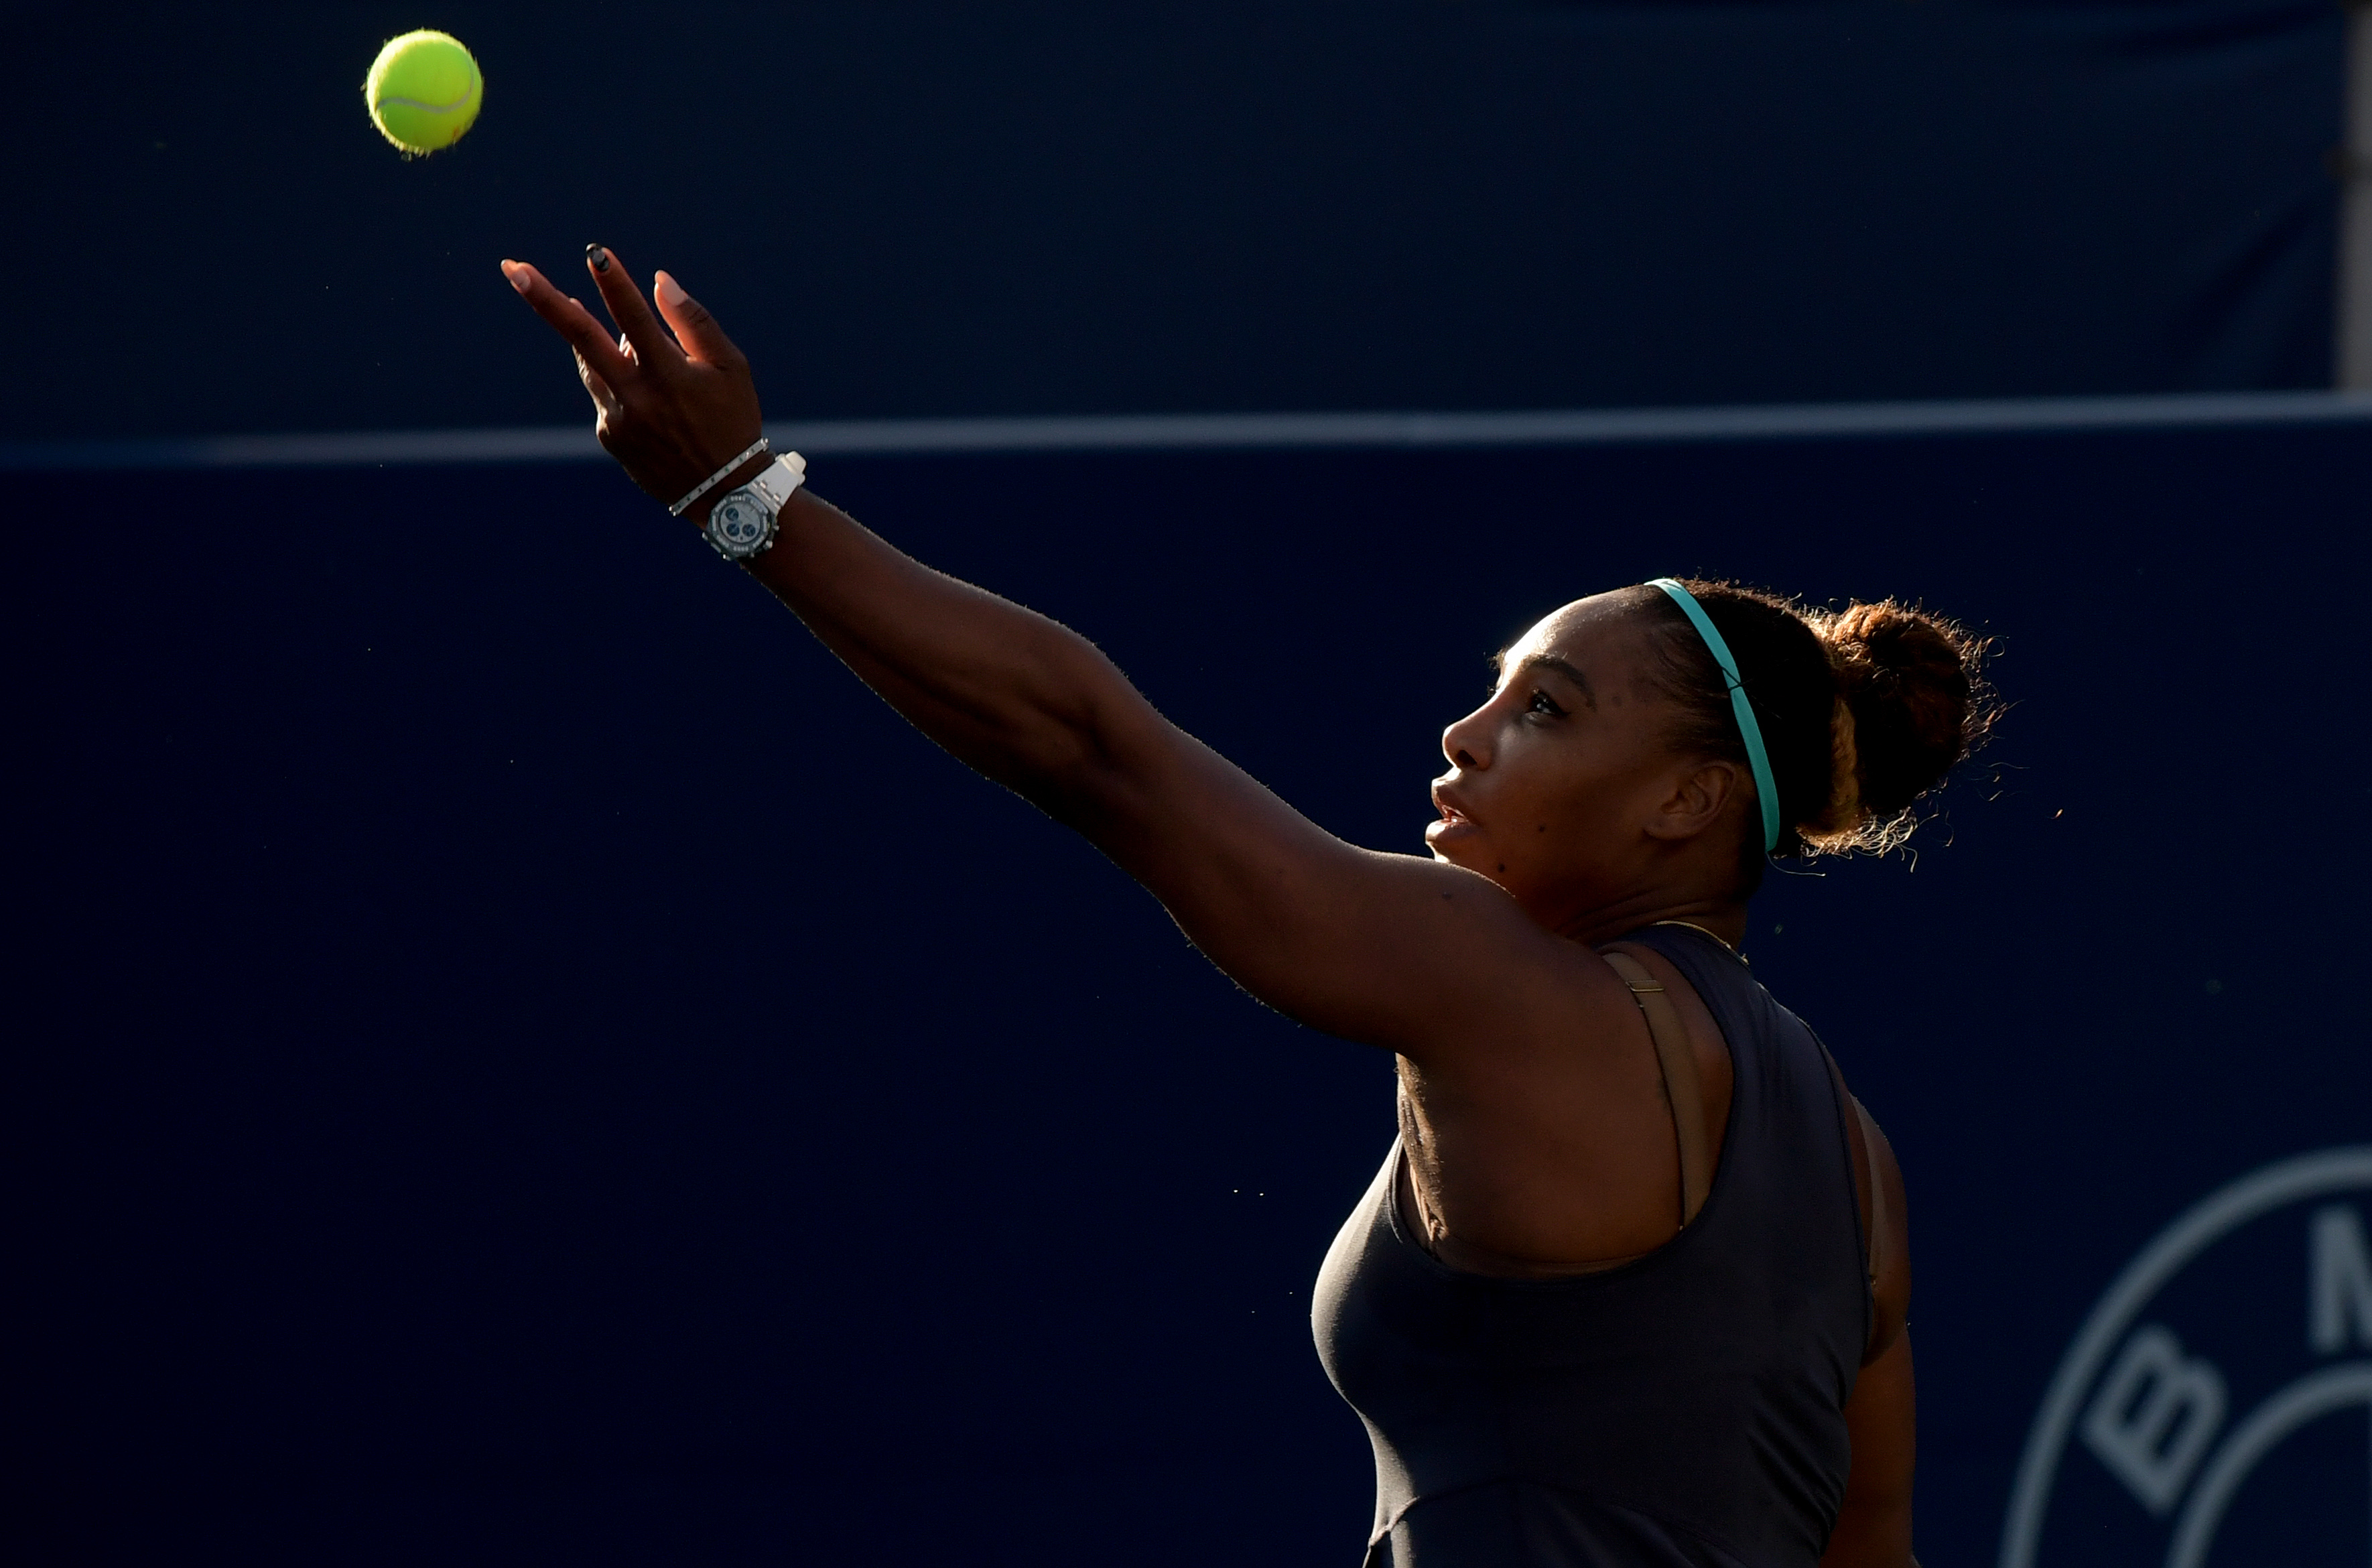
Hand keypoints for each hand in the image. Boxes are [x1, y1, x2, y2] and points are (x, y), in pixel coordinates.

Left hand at [500, 246, 763, 515]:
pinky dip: (619, 379)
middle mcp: (636, 397)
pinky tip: (650, 396)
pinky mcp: (608, 436)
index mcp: (670, 375)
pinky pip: (604, 392)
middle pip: (582, 339)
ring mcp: (616, 419)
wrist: (724, 494)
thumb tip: (657, 281)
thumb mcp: (732, 368)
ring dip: (596, 340)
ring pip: (591, 362)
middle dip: (544, 301)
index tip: (596, 253)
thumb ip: (694, 322)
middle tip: (510, 268)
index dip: (614, 284)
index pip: (635, 319)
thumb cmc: (733, 419)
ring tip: (620, 339)